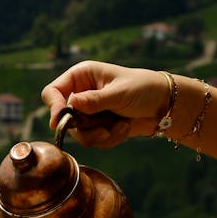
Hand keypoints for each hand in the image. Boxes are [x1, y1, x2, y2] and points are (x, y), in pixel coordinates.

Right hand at [41, 61, 170, 148]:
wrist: (163, 106)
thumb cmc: (143, 89)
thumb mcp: (119, 93)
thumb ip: (94, 100)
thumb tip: (71, 103)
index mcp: (82, 76)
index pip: (53, 91)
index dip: (53, 107)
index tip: (59, 121)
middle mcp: (81, 94)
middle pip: (64, 119)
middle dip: (86, 128)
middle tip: (105, 130)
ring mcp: (89, 113)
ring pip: (79, 134)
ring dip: (101, 135)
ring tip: (121, 126)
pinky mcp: (98, 127)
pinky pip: (94, 141)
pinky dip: (110, 138)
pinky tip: (125, 128)